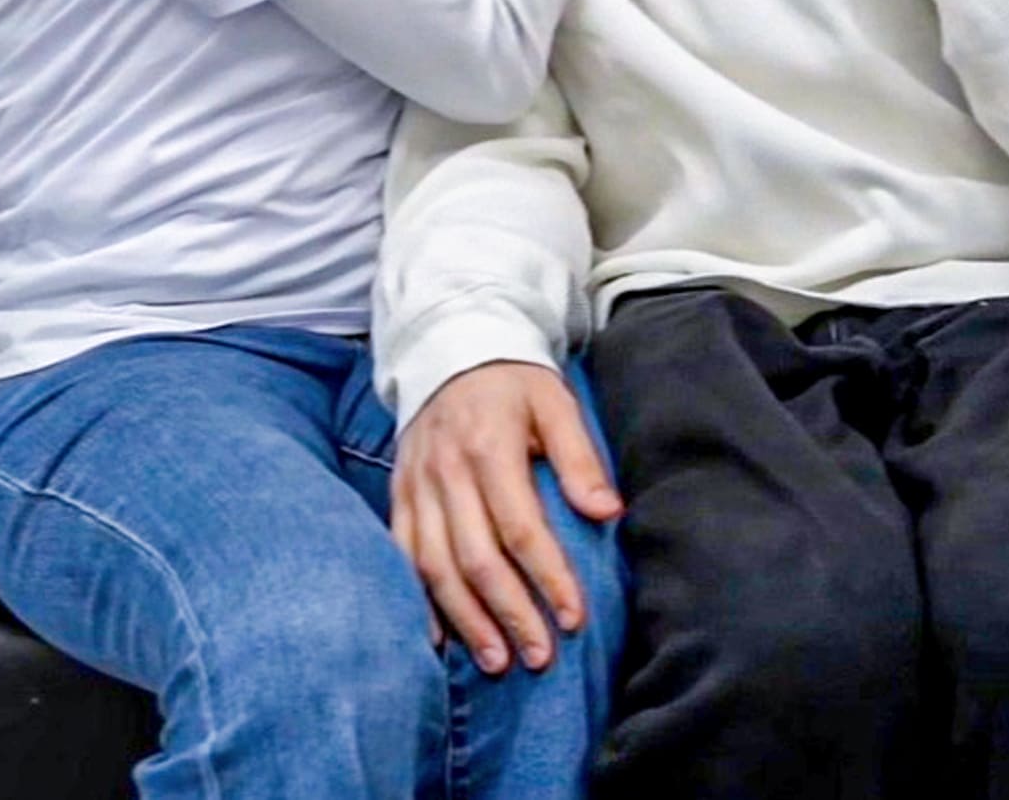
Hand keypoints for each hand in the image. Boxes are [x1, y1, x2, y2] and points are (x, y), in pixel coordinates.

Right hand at [391, 361, 623, 674]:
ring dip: (466, 619)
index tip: (573, 617)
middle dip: (509, 613)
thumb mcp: (554, 403)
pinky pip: (404, 555)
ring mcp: (416, 486)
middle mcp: (445, 472)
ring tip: (498, 660)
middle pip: (476, 558)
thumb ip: (579, 458)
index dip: (547, 576)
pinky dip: (420, 600)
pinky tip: (440, 638)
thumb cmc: (514, 381)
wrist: (450, 349)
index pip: (520, 527)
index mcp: (488, 447)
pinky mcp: (399, 495)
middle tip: (539, 655)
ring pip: (435, 566)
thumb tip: (609, 512)